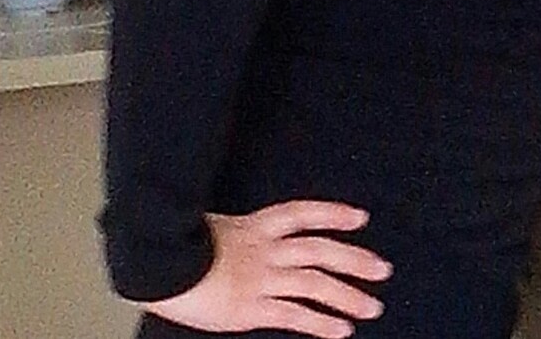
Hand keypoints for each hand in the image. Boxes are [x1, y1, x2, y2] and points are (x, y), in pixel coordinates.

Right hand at [144, 200, 392, 336]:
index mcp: (256, 226)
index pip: (304, 214)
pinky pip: (294, 315)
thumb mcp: (213, 228)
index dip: (334, 214)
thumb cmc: (176, 246)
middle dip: (354, 259)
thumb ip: (238, 234)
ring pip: (314, 284)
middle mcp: (265, 249)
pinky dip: (320, 322)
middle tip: (382, 269)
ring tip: (372, 306)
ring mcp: (261, 279)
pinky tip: (340, 330)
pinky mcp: (251, 309)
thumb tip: (246, 238)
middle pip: (319, 250)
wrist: (157, 263)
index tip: (361, 218)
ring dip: (346, 295)